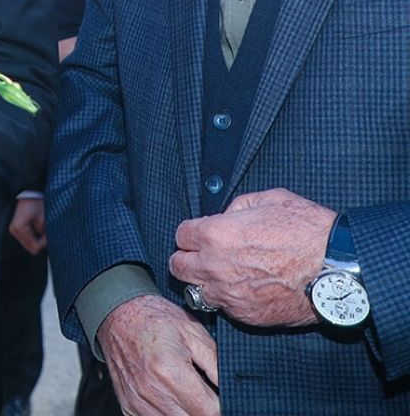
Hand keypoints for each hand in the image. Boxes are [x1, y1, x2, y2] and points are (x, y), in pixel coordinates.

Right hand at [8, 196, 46, 254]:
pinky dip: (35, 233)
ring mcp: (14, 229)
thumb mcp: (43, 218)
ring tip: (41, 224)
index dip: (44, 242)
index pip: (34, 248)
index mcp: (18, 229)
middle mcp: (13, 231)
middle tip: (46, 228)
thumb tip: (47, 243)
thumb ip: (44, 234)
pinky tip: (37, 224)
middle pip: (31, 247)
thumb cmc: (35, 201)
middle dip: (41, 240)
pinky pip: (28, 237)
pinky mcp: (16, 227)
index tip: (48, 232)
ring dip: (38, 237)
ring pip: (29, 243)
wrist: (29, 191)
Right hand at [98, 294, 219, 415]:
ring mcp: (138, 402)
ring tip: (187, 394)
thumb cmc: (154, 318)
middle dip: (204, 410)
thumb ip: (216, 364)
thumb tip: (233, 390)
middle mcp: (152, 391)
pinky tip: (170, 401)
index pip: (210, 412)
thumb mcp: (193, 332)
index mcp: (170, 371)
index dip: (222, 406)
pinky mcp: (129, 408)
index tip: (222, 396)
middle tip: (204, 393)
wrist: (116, 312)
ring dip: (187, 413)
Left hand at [171, 188, 334, 327]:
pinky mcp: (247, 316)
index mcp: (216, 234)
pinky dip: (226, 299)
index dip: (192, 232)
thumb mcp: (268, 199)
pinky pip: (222, 308)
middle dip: (188, 257)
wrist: (337, 269)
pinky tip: (241, 289)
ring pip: (195, 291)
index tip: (202, 233)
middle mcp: (216, 267)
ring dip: (203, 281)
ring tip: (220, 274)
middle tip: (204, 254)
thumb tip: (226, 216)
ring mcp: (230, 295)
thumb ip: (237, 207)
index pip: (181, 234)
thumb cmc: (306, 230)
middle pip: (178, 266)